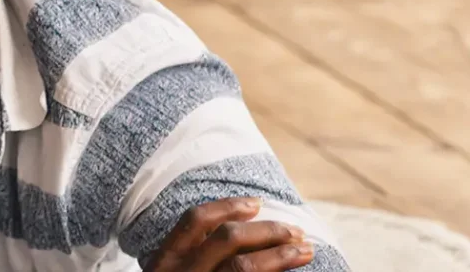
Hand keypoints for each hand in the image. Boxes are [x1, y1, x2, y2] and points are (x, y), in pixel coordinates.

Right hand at [150, 197, 314, 271]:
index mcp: (164, 262)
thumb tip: (244, 227)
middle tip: (296, 232)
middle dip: (268, 230)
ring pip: (243, 267)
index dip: (228, 207)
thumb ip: (196, 257)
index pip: (195, 221)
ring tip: (304, 251)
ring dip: (281, 254)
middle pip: (227, 238)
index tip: (256, 204)